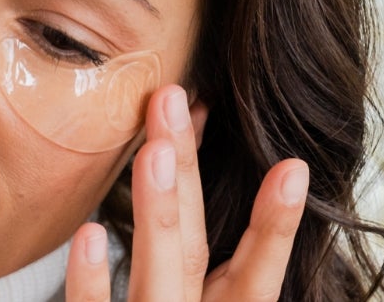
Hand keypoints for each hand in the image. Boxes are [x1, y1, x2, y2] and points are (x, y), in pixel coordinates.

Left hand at [65, 85, 309, 300]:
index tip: (293, 167)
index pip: (255, 274)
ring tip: (153, 151)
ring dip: (157, 214)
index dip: (276, 227)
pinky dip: (91, 281)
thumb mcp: (190, 299)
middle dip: (190, 180)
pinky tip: (90, 232)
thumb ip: (187, 252)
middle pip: (195, 252)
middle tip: (179, 102)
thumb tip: (174, 151)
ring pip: (157, 275)